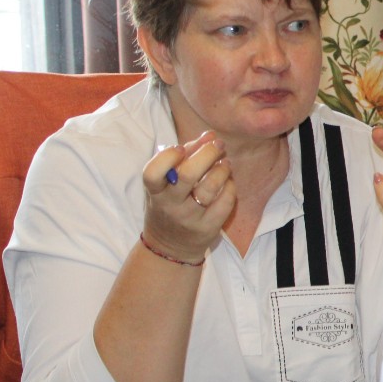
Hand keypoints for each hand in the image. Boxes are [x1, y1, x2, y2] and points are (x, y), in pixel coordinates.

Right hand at [141, 131, 230, 262]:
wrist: (171, 247)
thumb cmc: (170, 205)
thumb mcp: (167, 183)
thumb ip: (185, 156)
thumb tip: (209, 135)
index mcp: (155, 192)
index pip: (152, 173)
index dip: (166, 158)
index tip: (180, 148)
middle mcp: (170, 205)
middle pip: (187, 175)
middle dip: (207, 154)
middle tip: (218, 145)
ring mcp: (189, 218)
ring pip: (210, 188)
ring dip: (222, 169)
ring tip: (225, 163)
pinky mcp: (208, 227)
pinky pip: (225, 202)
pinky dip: (230, 187)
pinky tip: (228, 181)